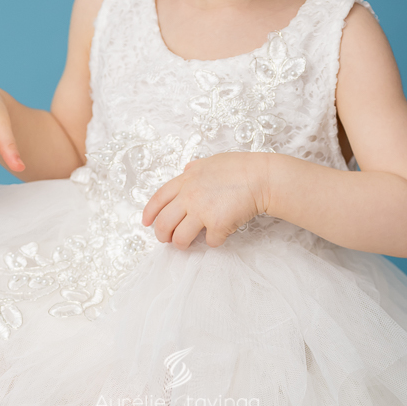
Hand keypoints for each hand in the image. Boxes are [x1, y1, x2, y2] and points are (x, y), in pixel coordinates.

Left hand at [141, 151, 271, 249]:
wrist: (260, 176)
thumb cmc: (239, 167)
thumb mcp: (210, 161)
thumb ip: (194, 168)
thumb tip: (186, 170)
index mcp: (185, 180)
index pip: (158, 199)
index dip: (149, 213)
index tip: (146, 223)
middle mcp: (189, 196)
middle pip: (164, 223)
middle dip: (162, 235)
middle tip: (167, 239)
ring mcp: (202, 211)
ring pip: (180, 238)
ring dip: (182, 244)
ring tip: (188, 243)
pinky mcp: (217, 225)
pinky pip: (209, 242)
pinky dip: (214, 241)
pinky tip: (221, 233)